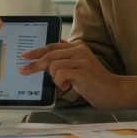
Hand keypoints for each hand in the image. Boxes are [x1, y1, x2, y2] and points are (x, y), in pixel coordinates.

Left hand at [18, 41, 136, 110]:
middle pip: (49, 54)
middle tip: (23, 71)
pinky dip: (60, 82)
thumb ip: (66, 59)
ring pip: (53, 65)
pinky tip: (68, 87)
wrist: (113, 91)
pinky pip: (60, 74)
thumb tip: (48, 56)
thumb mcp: (79, 66)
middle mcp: (79, 50)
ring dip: (55, 78)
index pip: (52, 46)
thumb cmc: (94, 82)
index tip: (24, 56)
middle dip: (34, 64)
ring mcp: (81, 59)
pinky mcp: (82, 71)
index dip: (37, 51)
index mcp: (77, 47)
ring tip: (64, 85)